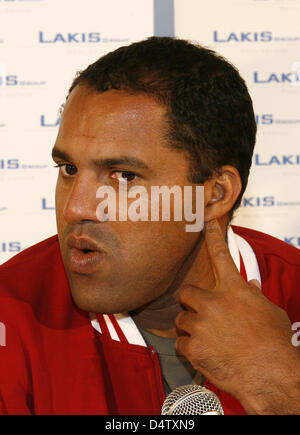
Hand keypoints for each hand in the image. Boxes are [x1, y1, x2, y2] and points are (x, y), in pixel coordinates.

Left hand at [175, 219, 299, 413]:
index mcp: (235, 290)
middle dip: (191, 302)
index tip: (206, 223)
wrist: (271, 376)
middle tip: (202, 313)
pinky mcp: (193, 346)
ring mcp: (201, 324)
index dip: (213, 237)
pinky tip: (205, 353)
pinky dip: (189, 347)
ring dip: (190, 327)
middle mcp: (214, 302)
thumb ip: (254, 297)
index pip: (221, 255)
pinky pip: (180, 342)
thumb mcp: (270, 313)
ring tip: (208, 339)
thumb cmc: (276, 344)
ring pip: (181, 319)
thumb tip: (249, 285)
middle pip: (187, 292)